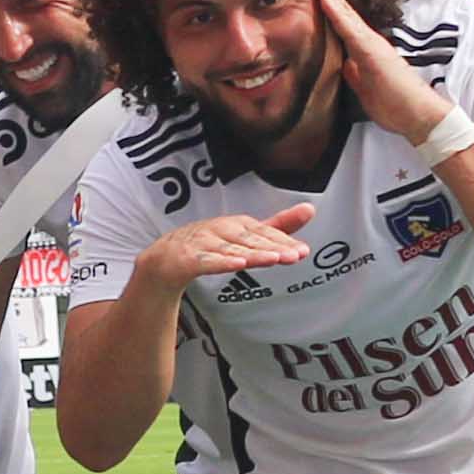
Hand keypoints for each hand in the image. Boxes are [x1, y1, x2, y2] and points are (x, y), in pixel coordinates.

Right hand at [143, 201, 315, 298]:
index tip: (301, 251)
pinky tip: (237, 264)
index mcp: (236, 224)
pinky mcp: (185, 258)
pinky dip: (221, 262)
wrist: (163, 261)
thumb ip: (277, 227)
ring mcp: (201, 242)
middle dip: (273, 247)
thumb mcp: (244, 237)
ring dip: (252, 253)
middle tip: (294, 255)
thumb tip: (311, 208)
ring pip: (230, 249)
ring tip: (273, 259)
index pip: (263, 232)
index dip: (283, 240)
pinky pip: (205, 261)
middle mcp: (219, 229)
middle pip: (250, 239)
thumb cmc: (207, 247)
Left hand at [315, 0, 449, 144]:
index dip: (329, 3)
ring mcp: (371, 44)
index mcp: (366, 50)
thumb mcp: (367, 89)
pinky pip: (349, 28)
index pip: (343, 22)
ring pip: (345, 13)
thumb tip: (346, 64)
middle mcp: (369, 42)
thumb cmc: (395, 106)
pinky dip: (336, 12)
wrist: (419, 116)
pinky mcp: (372, 51)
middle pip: (344, 10)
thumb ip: (356, 75)